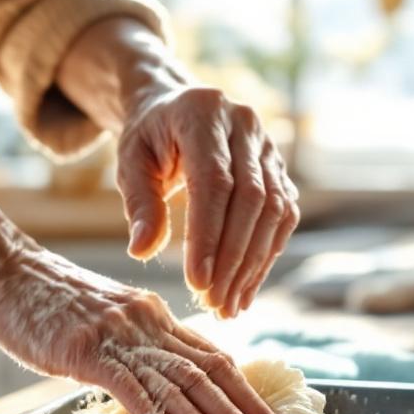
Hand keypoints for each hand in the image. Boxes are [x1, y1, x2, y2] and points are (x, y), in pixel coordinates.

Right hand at [0, 246, 287, 413]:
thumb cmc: (44, 300)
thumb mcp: (104, 319)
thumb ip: (136, 348)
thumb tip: (162, 388)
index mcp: (154, 316)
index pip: (213, 357)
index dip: (246, 391)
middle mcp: (145, 322)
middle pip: (206, 370)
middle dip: (243, 409)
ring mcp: (115, 334)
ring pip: (174, 378)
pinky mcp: (81, 348)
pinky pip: (123, 380)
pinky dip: (148, 406)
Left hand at [118, 87, 299, 317]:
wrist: (176, 109)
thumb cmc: (149, 139)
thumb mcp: (130, 163)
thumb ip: (139, 204)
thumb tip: (142, 251)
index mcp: (203, 114)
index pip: (216, 182)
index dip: (209, 235)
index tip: (197, 282)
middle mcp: (245, 126)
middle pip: (253, 200)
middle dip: (234, 258)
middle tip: (214, 302)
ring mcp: (269, 147)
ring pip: (275, 211)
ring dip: (254, 264)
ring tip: (229, 305)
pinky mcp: (280, 170)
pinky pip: (283, 216)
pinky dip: (266, 256)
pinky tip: (246, 287)